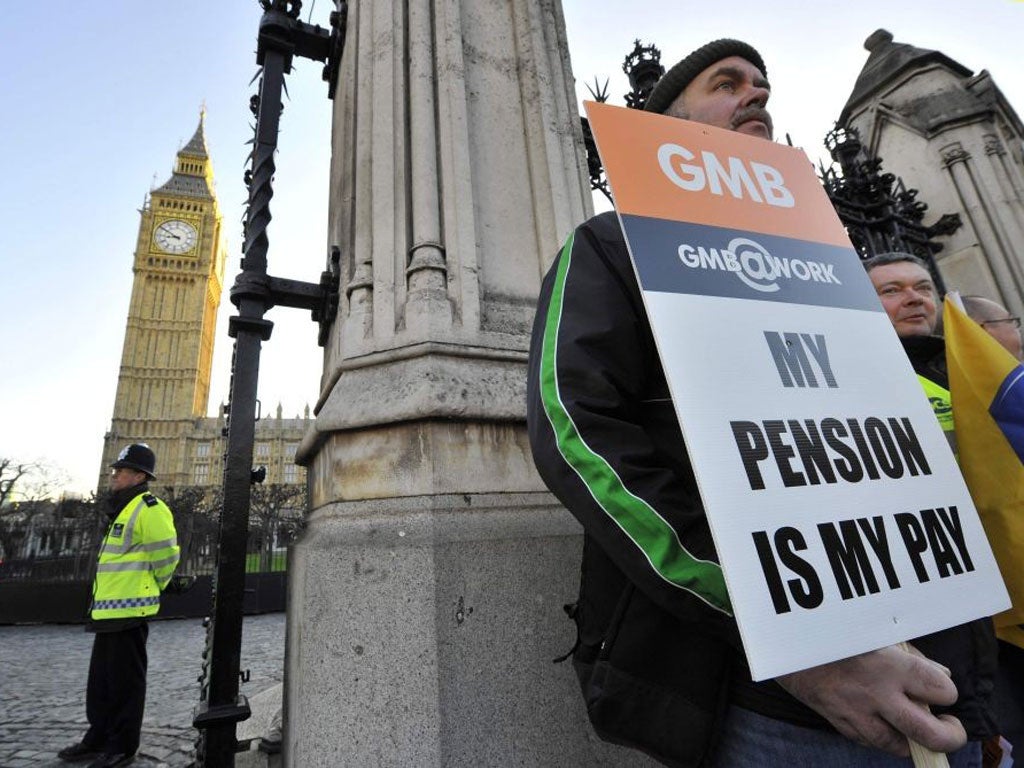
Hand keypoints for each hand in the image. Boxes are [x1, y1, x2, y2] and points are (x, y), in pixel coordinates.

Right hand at [775, 644, 965, 756]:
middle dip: (950, 736)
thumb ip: (910, 657)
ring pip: (903, 747)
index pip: (943, 691)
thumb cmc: (835, 634)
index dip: (948, 692)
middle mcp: (879, 696)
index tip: (942, 689)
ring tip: (916, 725)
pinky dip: (885, 735)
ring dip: (915, 738)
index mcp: (890, 666)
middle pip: (932, 735)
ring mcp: (859, 715)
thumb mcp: (876, 634)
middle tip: (950, 725)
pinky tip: (884, 721)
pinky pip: (873, 742)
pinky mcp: (842, 725)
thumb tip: (941, 676)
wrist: (789, 646)